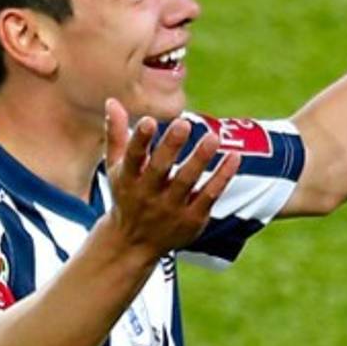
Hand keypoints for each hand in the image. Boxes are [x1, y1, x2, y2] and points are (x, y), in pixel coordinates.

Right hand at [103, 99, 240, 258]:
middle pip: (160, 169)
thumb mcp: (116, 169)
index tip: (148, 121)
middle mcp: (148, 195)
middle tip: (185, 123)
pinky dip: (222, 177)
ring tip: (213, 137)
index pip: (133, 158)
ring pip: (187, 182)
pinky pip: (209, 196)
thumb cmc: (127, 196)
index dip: (139, 140)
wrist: (134, 244)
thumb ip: (117, 135)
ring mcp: (171, 208)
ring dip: (200, 160)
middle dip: (171, 147)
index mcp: (128, 179)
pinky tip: (234, 157)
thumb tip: (112, 101)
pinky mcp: (192, 219)